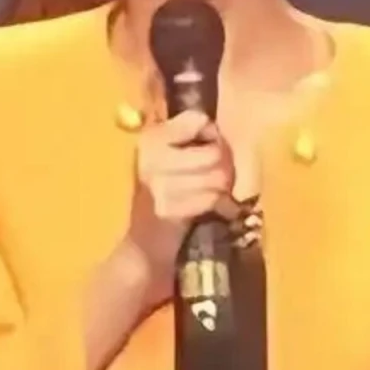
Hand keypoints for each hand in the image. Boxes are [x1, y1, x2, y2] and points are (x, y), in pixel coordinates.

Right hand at [124, 109, 237, 302]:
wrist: (144, 250)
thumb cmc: (164, 202)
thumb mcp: (168, 163)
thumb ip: (189, 140)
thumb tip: (218, 128)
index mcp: (150, 139)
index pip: (198, 120)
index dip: (212, 136)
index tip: (206, 152)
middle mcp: (151, 157)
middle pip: (216, 151)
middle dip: (225, 168)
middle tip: (216, 182)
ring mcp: (158, 183)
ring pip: (218, 176)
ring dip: (223, 190)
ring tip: (212, 198)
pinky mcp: (168, 209)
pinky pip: (213, 199)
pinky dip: (219, 208)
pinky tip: (210, 213)